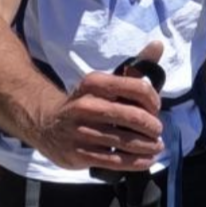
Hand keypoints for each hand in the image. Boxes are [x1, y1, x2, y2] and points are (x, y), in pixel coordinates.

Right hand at [33, 42, 165, 171]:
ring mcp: (81, 131)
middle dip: (152, 126)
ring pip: (126, 141)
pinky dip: (136, 162)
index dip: (153, 100)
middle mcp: (86, 106)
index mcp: (94, 83)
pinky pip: (115, 160)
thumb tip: (158, 44)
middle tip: (157, 131)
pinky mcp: (78, 154)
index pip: (137, 87)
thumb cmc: (88, 102)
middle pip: (133, 117)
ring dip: (148, 146)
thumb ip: (134, 67)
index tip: (156, 108)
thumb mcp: (105, 82)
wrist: (47, 124)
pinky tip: (147, 160)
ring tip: (156, 146)